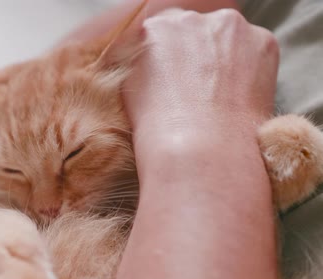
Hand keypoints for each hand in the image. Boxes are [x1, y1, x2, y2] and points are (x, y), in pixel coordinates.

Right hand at [124, 9, 278, 155]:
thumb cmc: (158, 130)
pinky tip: (238, 95)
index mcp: (153, 28)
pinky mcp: (261, 40)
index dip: (171, 55)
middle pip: (195, 28)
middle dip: (197, 51)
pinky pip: (255, 48)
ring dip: (223, 56)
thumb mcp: (128, 90)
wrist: (198, 149)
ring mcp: (226, 27)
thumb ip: (142, 64)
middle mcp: (189, 19)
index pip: (164, 29)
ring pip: (227, 36)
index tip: (176, 76)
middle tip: (197, 88)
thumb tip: (154, 65)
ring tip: (219, 95)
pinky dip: (250, 67)